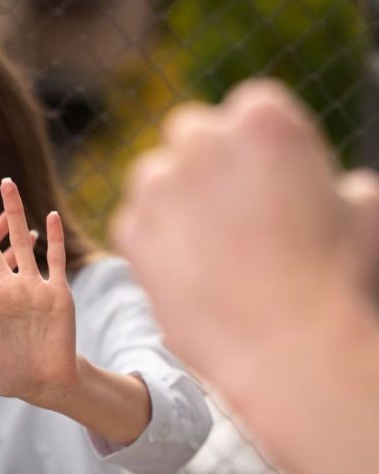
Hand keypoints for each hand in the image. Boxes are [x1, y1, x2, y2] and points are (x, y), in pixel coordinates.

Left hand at [0, 179, 77, 408]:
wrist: (44, 383)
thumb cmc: (8, 373)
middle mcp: (4, 287)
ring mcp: (31, 287)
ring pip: (20, 243)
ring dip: (14, 214)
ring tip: (6, 184)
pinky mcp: (56, 292)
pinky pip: (54, 260)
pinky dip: (53, 239)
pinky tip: (49, 216)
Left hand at [113, 79, 363, 388]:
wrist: (288, 346)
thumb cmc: (336, 279)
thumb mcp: (365, 215)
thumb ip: (346, 186)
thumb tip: (345, 189)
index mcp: (262, 118)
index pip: (245, 113)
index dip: (250, 152)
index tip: (257, 182)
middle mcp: (202, 141)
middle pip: (190, 136)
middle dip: (203, 165)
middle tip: (223, 211)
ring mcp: (159, 185)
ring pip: (153, 177)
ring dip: (171, 199)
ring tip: (203, 246)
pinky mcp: (131, 230)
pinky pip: (134, 223)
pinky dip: (151, 242)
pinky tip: (183, 272)